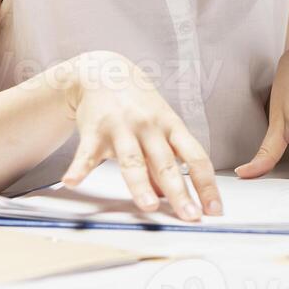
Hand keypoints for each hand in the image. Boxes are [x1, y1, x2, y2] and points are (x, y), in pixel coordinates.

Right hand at [57, 50, 219, 221]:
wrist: (104, 72)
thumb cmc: (138, 105)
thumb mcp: (159, 127)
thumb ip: (163, 162)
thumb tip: (170, 196)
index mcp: (172, 127)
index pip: (196, 158)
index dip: (207, 185)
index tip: (214, 209)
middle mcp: (150, 127)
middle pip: (166, 164)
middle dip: (180, 192)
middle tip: (190, 216)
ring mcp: (122, 128)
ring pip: (133, 161)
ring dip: (141, 185)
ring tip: (148, 206)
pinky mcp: (94, 131)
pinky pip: (86, 152)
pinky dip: (79, 167)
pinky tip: (73, 181)